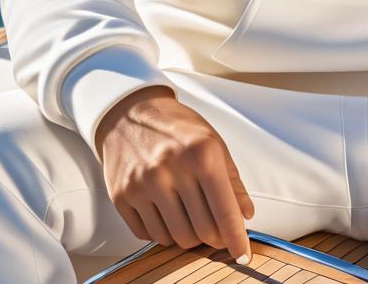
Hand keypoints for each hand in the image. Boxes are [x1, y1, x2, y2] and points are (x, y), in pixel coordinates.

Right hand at [95, 85, 254, 263]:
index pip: (224, 211)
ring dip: (188, 237)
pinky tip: (168, 214)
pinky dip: (163, 232)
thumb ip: (232, 180)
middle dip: (214, 238)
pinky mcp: (122, 196)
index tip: (243, 254)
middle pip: (201, 231)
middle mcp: (171, 169)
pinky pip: (149, 234)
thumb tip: (245, 215)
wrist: (129, 112)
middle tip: (216, 233)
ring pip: (175, 238)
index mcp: (201, 154)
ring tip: (190, 218)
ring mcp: (143, 184)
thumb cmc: (177, 127)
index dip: (237, 238)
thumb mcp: (213, 142)